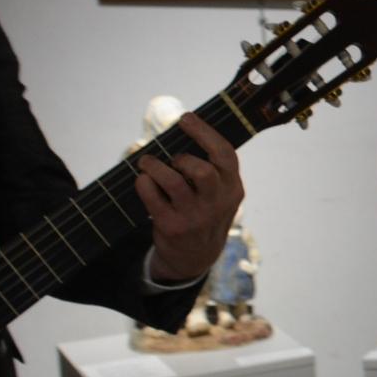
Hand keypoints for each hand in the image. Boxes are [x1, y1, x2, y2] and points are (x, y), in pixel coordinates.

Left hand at [137, 113, 244, 281]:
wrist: (195, 258)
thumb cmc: (205, 214)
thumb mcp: (221, 195)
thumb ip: (213, 170)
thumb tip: (183, 133)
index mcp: (233, 190)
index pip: (225, 155)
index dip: (204, 132)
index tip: (185, 118)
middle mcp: (217, 204)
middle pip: (203, 170)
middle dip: (182, 157)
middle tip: (172, 159)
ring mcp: (194, 217)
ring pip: (173, 181)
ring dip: (155, 166)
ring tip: (147, 162)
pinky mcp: (172, 227)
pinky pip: (152, 198)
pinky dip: (144, 183)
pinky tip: (143, 180)